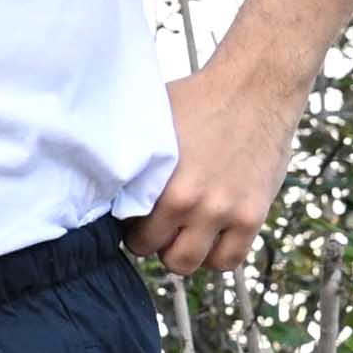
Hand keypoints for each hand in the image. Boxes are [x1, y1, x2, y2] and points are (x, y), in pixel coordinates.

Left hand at [130, 58, 307, 274]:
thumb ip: (130, 155)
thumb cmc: (198, 101)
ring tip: (181, 232)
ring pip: (188, 263)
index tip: (132, 215)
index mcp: (158, 180)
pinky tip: (210, 237)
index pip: (126, 228)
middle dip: (150, 240)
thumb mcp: (151, 123)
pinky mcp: (252, 216)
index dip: (126, 224)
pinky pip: (229, 261)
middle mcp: (189, 201)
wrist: (254, 89)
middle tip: (155, 224)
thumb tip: (99, 174)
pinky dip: (216, 256)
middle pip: (153, 250)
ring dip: (180, 253)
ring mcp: (223, 212)